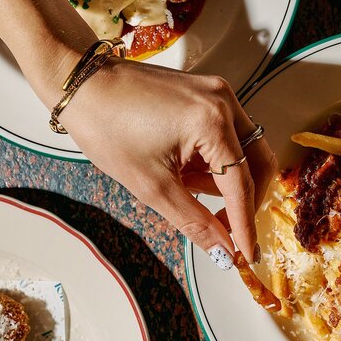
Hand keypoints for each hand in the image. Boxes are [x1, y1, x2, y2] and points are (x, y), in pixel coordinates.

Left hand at [60, 57, 275, 267]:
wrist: (81, 84)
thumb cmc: (107, 128)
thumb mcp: (151, 185)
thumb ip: (194, 221)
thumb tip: (223, 252)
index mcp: (211, 123)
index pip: (241, 186)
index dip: (245, 225)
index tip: (248, 255)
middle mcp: (224, 104)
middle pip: (259, 165)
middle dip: (244, 201)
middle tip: (223, 229)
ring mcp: (220, 95)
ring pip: (247, 152)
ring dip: (226, 180)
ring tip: (185, 186)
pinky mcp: (210, 95)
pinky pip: (230, 137)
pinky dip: (216, 161)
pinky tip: (185, 168)